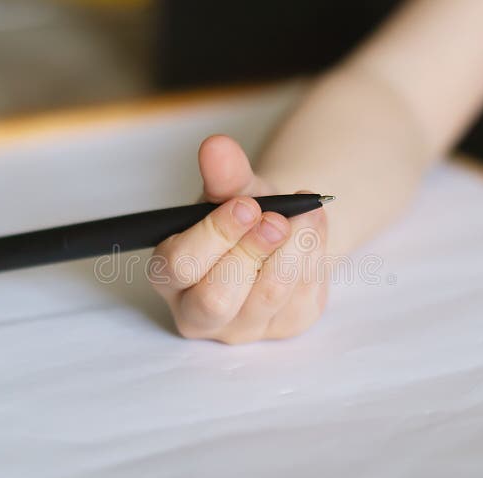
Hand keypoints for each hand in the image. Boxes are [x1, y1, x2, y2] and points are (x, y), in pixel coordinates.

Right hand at [149, 135, 328, 343]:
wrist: (281, 230)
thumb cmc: (244, 213)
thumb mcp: (232, 190)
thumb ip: (223, 173)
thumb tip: (216, 146)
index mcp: (170, 275)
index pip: (180, 265)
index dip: (214, 234)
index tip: (246, 204)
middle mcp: (199, 311)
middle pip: (217, 298)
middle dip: (251, 251)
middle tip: (278, 218)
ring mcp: (243, 326)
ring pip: (267, 297)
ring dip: (292, 248)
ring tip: (303, 213)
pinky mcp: (285, 326)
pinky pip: (302, 295)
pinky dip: (313, 254)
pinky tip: (312, 228)